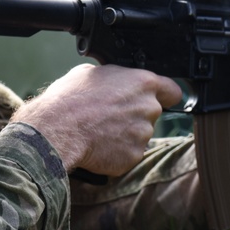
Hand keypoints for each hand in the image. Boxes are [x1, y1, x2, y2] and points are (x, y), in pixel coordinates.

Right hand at [13, 64, 182, 176]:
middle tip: (110, 115)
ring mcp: (143, 134)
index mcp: (143, 83)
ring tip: (99, 130)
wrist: (57, 129)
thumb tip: (115, 82)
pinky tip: (98, 145)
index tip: (159, 99)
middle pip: (151, 113)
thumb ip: (115, 78)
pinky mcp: (133, 156)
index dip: (164, 95)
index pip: (173, 91)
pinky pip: (128, 153)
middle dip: (135, 115)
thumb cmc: (70, 98)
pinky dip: (116, 152)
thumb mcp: (92, 73)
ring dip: (125, 134)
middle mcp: (149, 108)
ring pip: (139, 134)